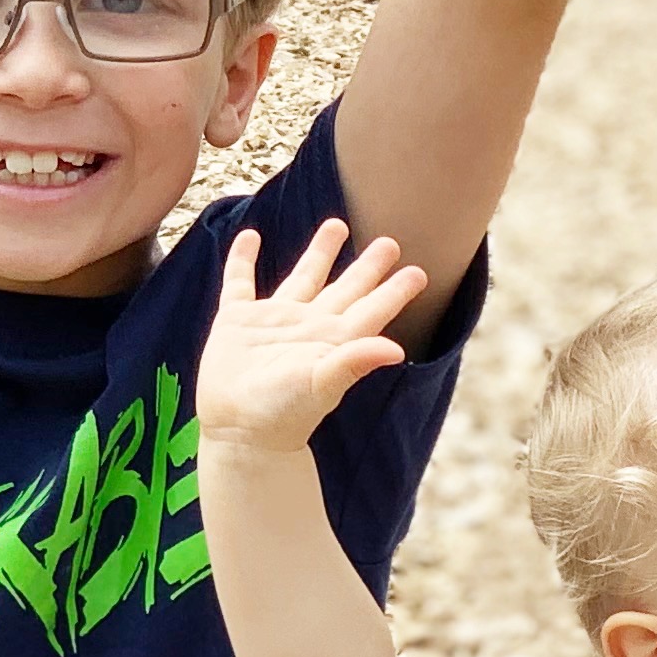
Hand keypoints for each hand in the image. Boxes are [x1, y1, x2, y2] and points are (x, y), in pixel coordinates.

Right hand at [198, 221, 426, 455]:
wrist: (239, 431)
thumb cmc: (284, 413)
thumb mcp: (323, 384)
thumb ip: (356, 361)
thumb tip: (397, 350)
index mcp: (334, 340)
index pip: (372, 309)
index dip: (395, 291)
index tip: (419, 272)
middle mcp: (309, 326)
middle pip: (346, 288)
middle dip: (368, 266)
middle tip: (391, 242)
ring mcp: (273, 322)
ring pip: (303, 277)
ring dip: (319, 252)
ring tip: (336, 224)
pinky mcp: (237, 321)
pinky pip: (240, 282)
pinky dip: (243, 259)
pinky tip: (250, 237)